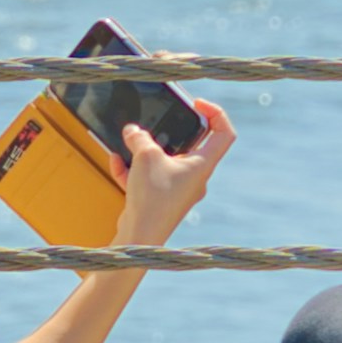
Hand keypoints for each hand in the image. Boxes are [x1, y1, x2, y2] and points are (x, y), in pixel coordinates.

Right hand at [107, 97, 234, 250]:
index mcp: (202, 165)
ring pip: (166, 161)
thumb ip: (140, 137)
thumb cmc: (153, 199)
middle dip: (172, 131)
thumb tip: (133, 131)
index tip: (197, 104)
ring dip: (146, 151)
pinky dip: (134, 169)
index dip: (216, 113)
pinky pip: (149, 177)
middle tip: (158, 121)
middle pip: (192, 145)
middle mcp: (195, 177)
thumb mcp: (146, 156)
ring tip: (129, 141)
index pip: (224, 133)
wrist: (140, 239)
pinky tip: (116, 162)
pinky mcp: (160, 199)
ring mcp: (178, 189)